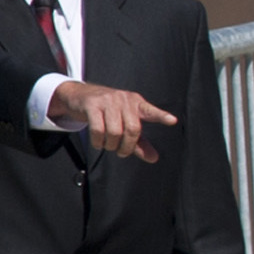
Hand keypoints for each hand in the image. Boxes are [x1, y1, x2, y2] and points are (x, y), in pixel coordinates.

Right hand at [51, 81, 174, 161]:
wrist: (81, 95)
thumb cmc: (108, 112)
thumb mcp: (126, 123)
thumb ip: (140, 142)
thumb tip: (154, 158)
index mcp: (137, 103)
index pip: (150, 111)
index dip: (161, 116)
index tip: (173, 120)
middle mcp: (124, 100)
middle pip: (132, 129)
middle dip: (127, 146)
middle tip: (122, 152)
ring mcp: (108, 101)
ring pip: (115, 132)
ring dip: (111, 145)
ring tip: (108, 144)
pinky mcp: (92, 105)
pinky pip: (98, 130)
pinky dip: (98, 142)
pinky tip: (98, 142)